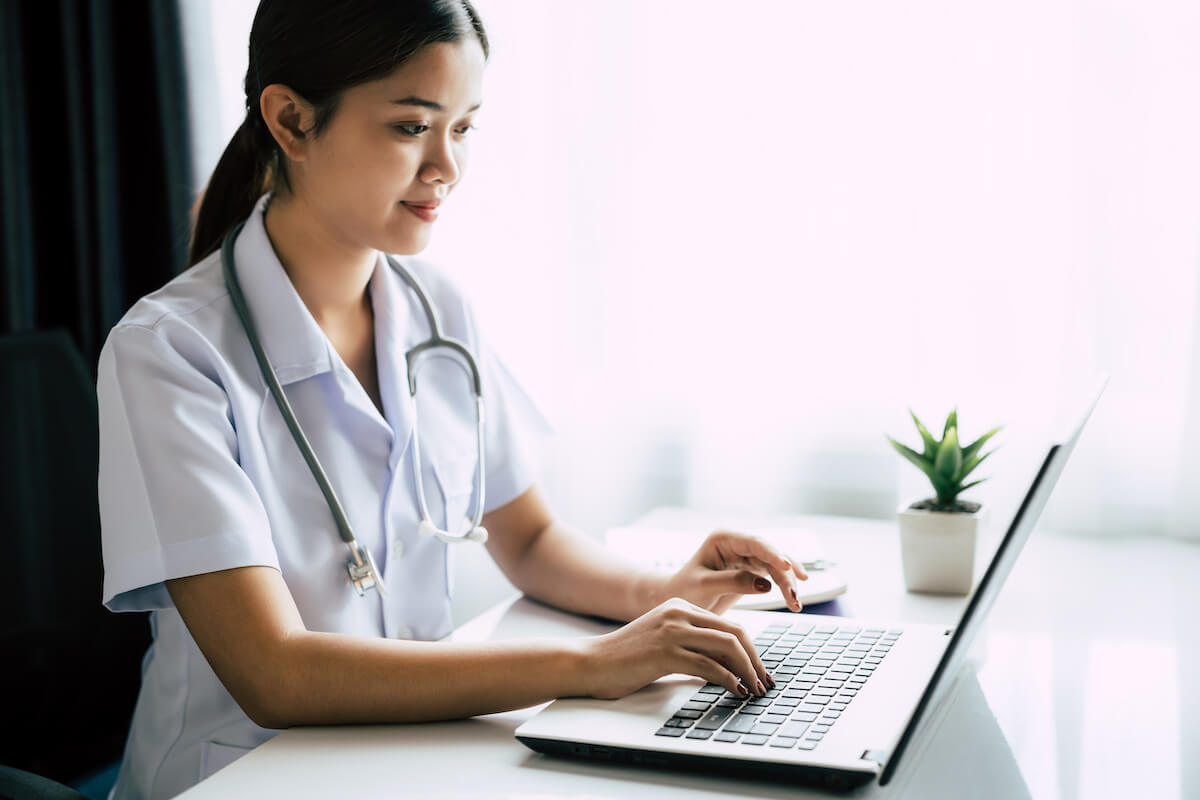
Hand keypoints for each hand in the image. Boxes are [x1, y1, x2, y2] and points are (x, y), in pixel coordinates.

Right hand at [578, 597, 773, 699]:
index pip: (729, 625)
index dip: (751, 650)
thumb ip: (692, 644)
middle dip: (756, 660)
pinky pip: (708, 665)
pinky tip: (735, 691)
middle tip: (765, 682)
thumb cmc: (626, 658)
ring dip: (747, 671)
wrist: (590, 662)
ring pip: (727, 646)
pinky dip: (728, 680)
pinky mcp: (665, 652)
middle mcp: (679, 612)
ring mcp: (672, 630)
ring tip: (755, 690)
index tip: (760, 671)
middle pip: (735, 632)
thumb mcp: (664, 641)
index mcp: (681, 606)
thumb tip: (728, 665)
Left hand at [659, 530, 809, 615]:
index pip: (754, 543)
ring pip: (776, 566)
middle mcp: (738, 544)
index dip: (773, 553)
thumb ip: (732, 583)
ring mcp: (746, 556)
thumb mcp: (704, 586)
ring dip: (788, 584)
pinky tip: (794, 600)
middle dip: (785, 575)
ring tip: (795, 605)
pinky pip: (774, 576)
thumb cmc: (684, 589)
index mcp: (723, 539)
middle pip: (770, 555)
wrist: (678, 600)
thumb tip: (765, 585)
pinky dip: (784, 588)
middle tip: (794, 598)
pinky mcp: (752, 571)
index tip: (787, 566)